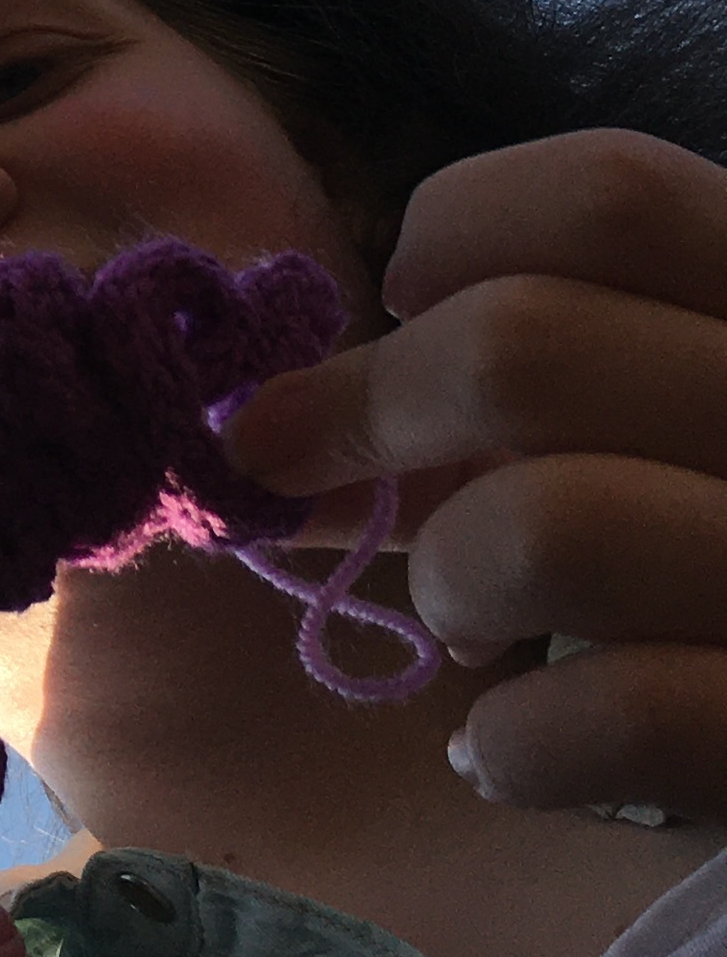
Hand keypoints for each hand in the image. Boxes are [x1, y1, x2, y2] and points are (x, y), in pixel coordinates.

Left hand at [229, 129, 726, 820]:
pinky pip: (626, 717)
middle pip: (523, 347)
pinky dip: (519, 743)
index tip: (397, 299)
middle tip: (293, 478)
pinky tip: (507, 758)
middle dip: (362, 415)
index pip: (615, 197)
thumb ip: (509, 379)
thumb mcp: (633, 435)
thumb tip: (280, 398)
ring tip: (459, 630)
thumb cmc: (677, 603)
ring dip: (451, 583)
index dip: (461, 232)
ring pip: (548, 527)